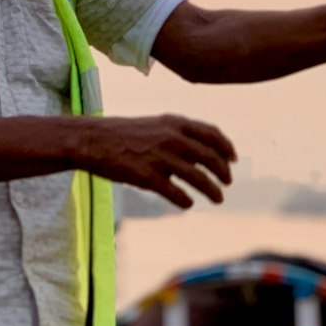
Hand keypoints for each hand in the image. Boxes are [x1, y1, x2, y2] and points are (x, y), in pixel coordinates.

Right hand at [84, 113, 236, 209]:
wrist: (92, 140)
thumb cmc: (121, 133)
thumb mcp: (153, 125)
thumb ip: (177, 134)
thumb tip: (200, 152)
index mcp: (174, 122)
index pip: (212, 134)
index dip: (227, 147)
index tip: (233, 159)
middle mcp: (172, 138)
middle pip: (211, 158)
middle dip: (223, 172)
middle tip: (227, 183)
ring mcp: (161, 158)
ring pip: (199, 178)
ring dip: (212, 190)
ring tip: (217, 198)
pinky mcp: (148, 178)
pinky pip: (176, 194)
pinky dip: (186, 201)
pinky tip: (187, 203)